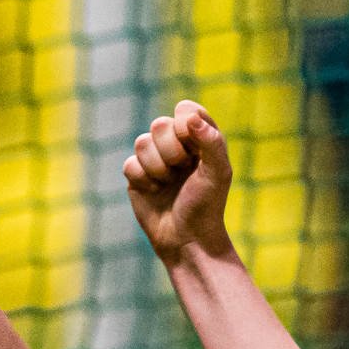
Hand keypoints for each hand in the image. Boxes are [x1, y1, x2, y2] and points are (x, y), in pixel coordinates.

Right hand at [124, 100, 234, 261]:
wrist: (186, 239)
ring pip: (141, 142)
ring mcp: (155, 158)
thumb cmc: (207, 206)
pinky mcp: (137, 175)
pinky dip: (143, 180)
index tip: (194, 150)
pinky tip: (155, 192)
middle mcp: (176, 144)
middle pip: (160, 124)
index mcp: (199, 138)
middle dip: (171, 151)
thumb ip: (211, 141)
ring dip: (157, 168)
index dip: (185, 125)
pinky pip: (130, 163)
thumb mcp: (218, 173)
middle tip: (183, 171)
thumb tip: (189, 118)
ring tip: (169, 184)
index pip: (186, 110)